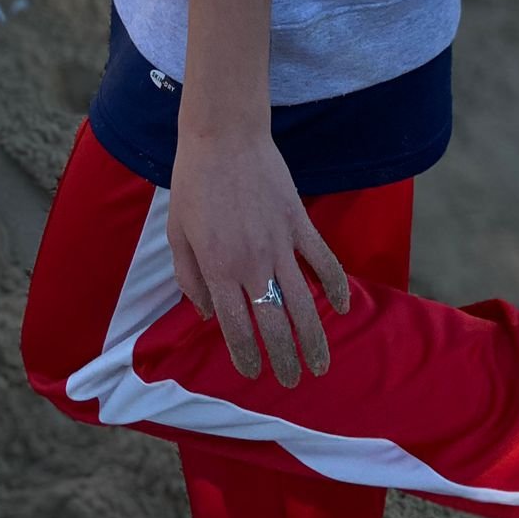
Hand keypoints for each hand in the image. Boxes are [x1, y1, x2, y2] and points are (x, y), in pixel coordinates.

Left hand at [168, 129, 349, 388]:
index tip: (252, 373)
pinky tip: (342, 308)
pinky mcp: (299, 223)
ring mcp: (280, 244)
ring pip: (303, 303)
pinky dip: (336, 287)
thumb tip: (206, 313)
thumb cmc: (193, 181)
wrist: (224, 136)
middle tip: (293, 382)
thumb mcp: (175, 231)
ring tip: (320, 365)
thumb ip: (189, 276)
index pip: (236, 327)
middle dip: (284, 359)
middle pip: (273, 325)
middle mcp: (251, 263)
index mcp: (217, 268)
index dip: (246, 356)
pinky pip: (324, 261)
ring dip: (314, 339)